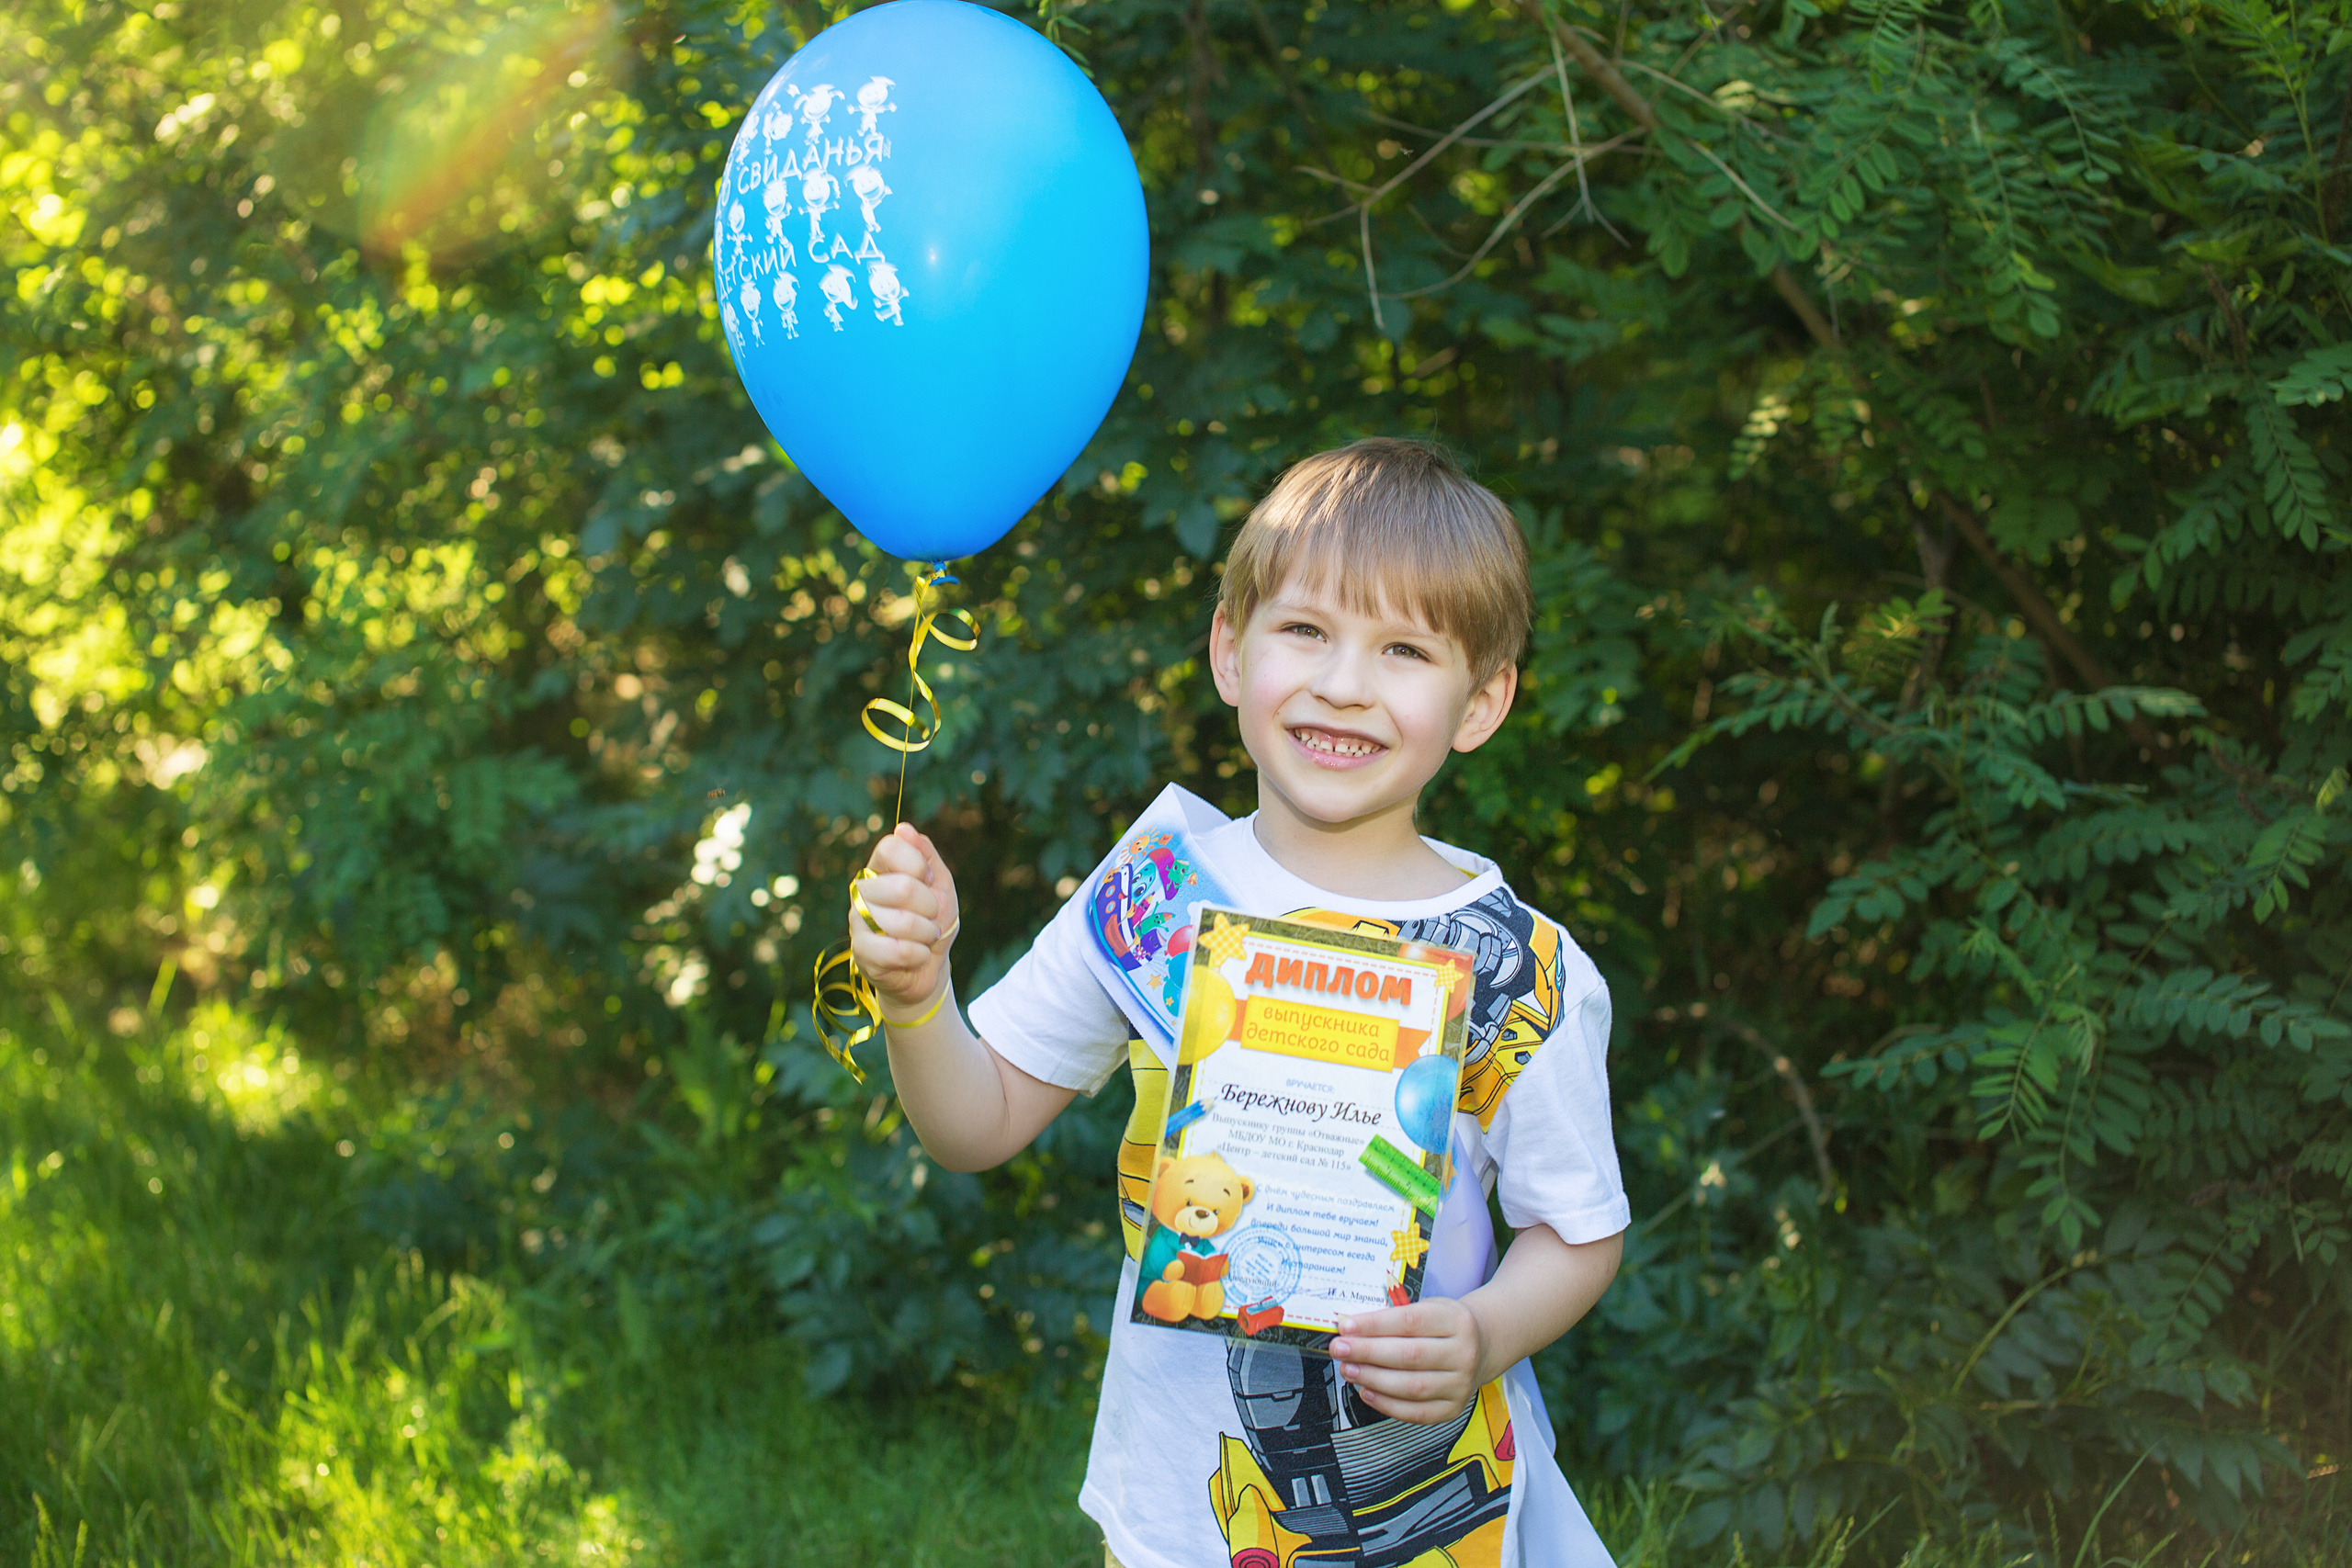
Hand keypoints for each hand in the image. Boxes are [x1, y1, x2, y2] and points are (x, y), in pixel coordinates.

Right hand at [846, 824, 961, 1015]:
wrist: (927, 967)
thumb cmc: (931, 921)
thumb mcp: (940, 885)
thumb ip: (925, 854)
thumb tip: (904, 828)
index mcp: (879, 869)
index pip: (890, 848)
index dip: (918, 865)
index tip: (929, 880)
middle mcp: (862, 891)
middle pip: (902, 887)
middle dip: (930, 906)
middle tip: (931, 917)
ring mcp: (857, 921)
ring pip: (902, 922)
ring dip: (927, 933)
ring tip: (924, 937)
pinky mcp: (860, 951)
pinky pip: (899, 950)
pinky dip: (919, 954)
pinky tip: (917, 955)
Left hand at [1329, 1298, 1485, 1423]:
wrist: (1482, 1346)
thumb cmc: (1445, 1325)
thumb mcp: (1428, 1308)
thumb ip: (1394, 1318)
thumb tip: (1351, 1328)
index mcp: (1456, 1321)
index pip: (1410, 1322)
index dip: (1374, 1325)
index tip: (1346, 1326)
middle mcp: (1464, 1353)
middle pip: (1409, 1355)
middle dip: (1367, 1352)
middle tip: (1340, 1349)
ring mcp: (1461, 1384)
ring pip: (1411, 1386)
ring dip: (1373, 1378)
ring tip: (1348, 1369)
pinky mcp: (1453, 1408)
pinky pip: (1416, 1412)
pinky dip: (1387, 1404)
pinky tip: (1366, 1391)